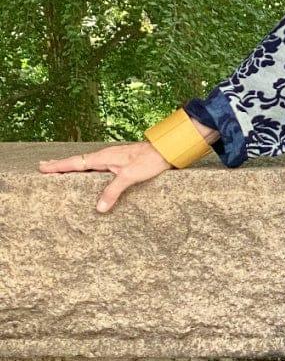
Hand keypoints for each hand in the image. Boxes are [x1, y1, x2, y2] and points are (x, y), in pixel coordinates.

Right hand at [37, 141, 173, 213]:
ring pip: (87, 164)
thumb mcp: (129, 177)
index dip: (58, 166)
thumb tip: (99, 208)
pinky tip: (89, 175)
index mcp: (103, 157)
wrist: (166, 152)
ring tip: (61, 171)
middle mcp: (105, 157)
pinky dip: (87, 170)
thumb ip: (113, 191)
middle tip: (44, 167)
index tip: (42, 168)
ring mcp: (112, 159)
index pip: (75, 163)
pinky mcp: (120, 163)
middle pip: (77, 162)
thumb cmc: (149, 161)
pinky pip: (97, 168)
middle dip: (60, 165)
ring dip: (73, 167)